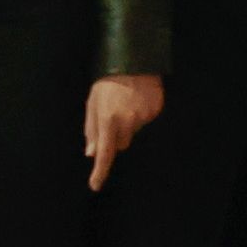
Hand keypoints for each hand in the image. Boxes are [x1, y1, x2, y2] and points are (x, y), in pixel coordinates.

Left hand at [82, 74, 164, 191]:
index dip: (99, 171)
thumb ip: (91, 129)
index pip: (104, 153)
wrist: (133, 60)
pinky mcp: (155, 112)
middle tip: (114, 114)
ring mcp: (143, 118)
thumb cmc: (107, 83)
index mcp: (108, 120)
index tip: (95, 186)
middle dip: (116, 135)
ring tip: (127, 102)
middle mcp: (127, 122)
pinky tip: (138, 100)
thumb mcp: (93, 103)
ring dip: (129, 123)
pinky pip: (146, 121)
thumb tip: (91, 153)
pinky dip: (141, 114)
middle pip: (121, 144)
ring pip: (134, 132)